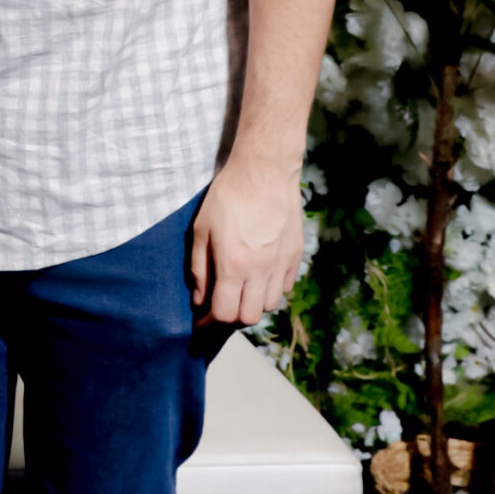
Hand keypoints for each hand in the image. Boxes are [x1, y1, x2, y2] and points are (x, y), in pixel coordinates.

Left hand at [190, 158, 303, 325]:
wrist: (265, 171)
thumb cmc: (228, 196)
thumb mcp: (201, 230)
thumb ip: (199, 268)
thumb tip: (200, 298)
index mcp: (233, 266)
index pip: (224, 313)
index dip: (209, 322)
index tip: (201, 320)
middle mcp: (260, 271)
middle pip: (249, 317)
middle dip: (231, 317)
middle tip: (221, 304)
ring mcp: (281, 264)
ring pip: (269, 305)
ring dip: (252, 304)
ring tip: (240, 289)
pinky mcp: (295, 255)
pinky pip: (285, 287)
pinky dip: (270, 289)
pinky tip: (259, 275)